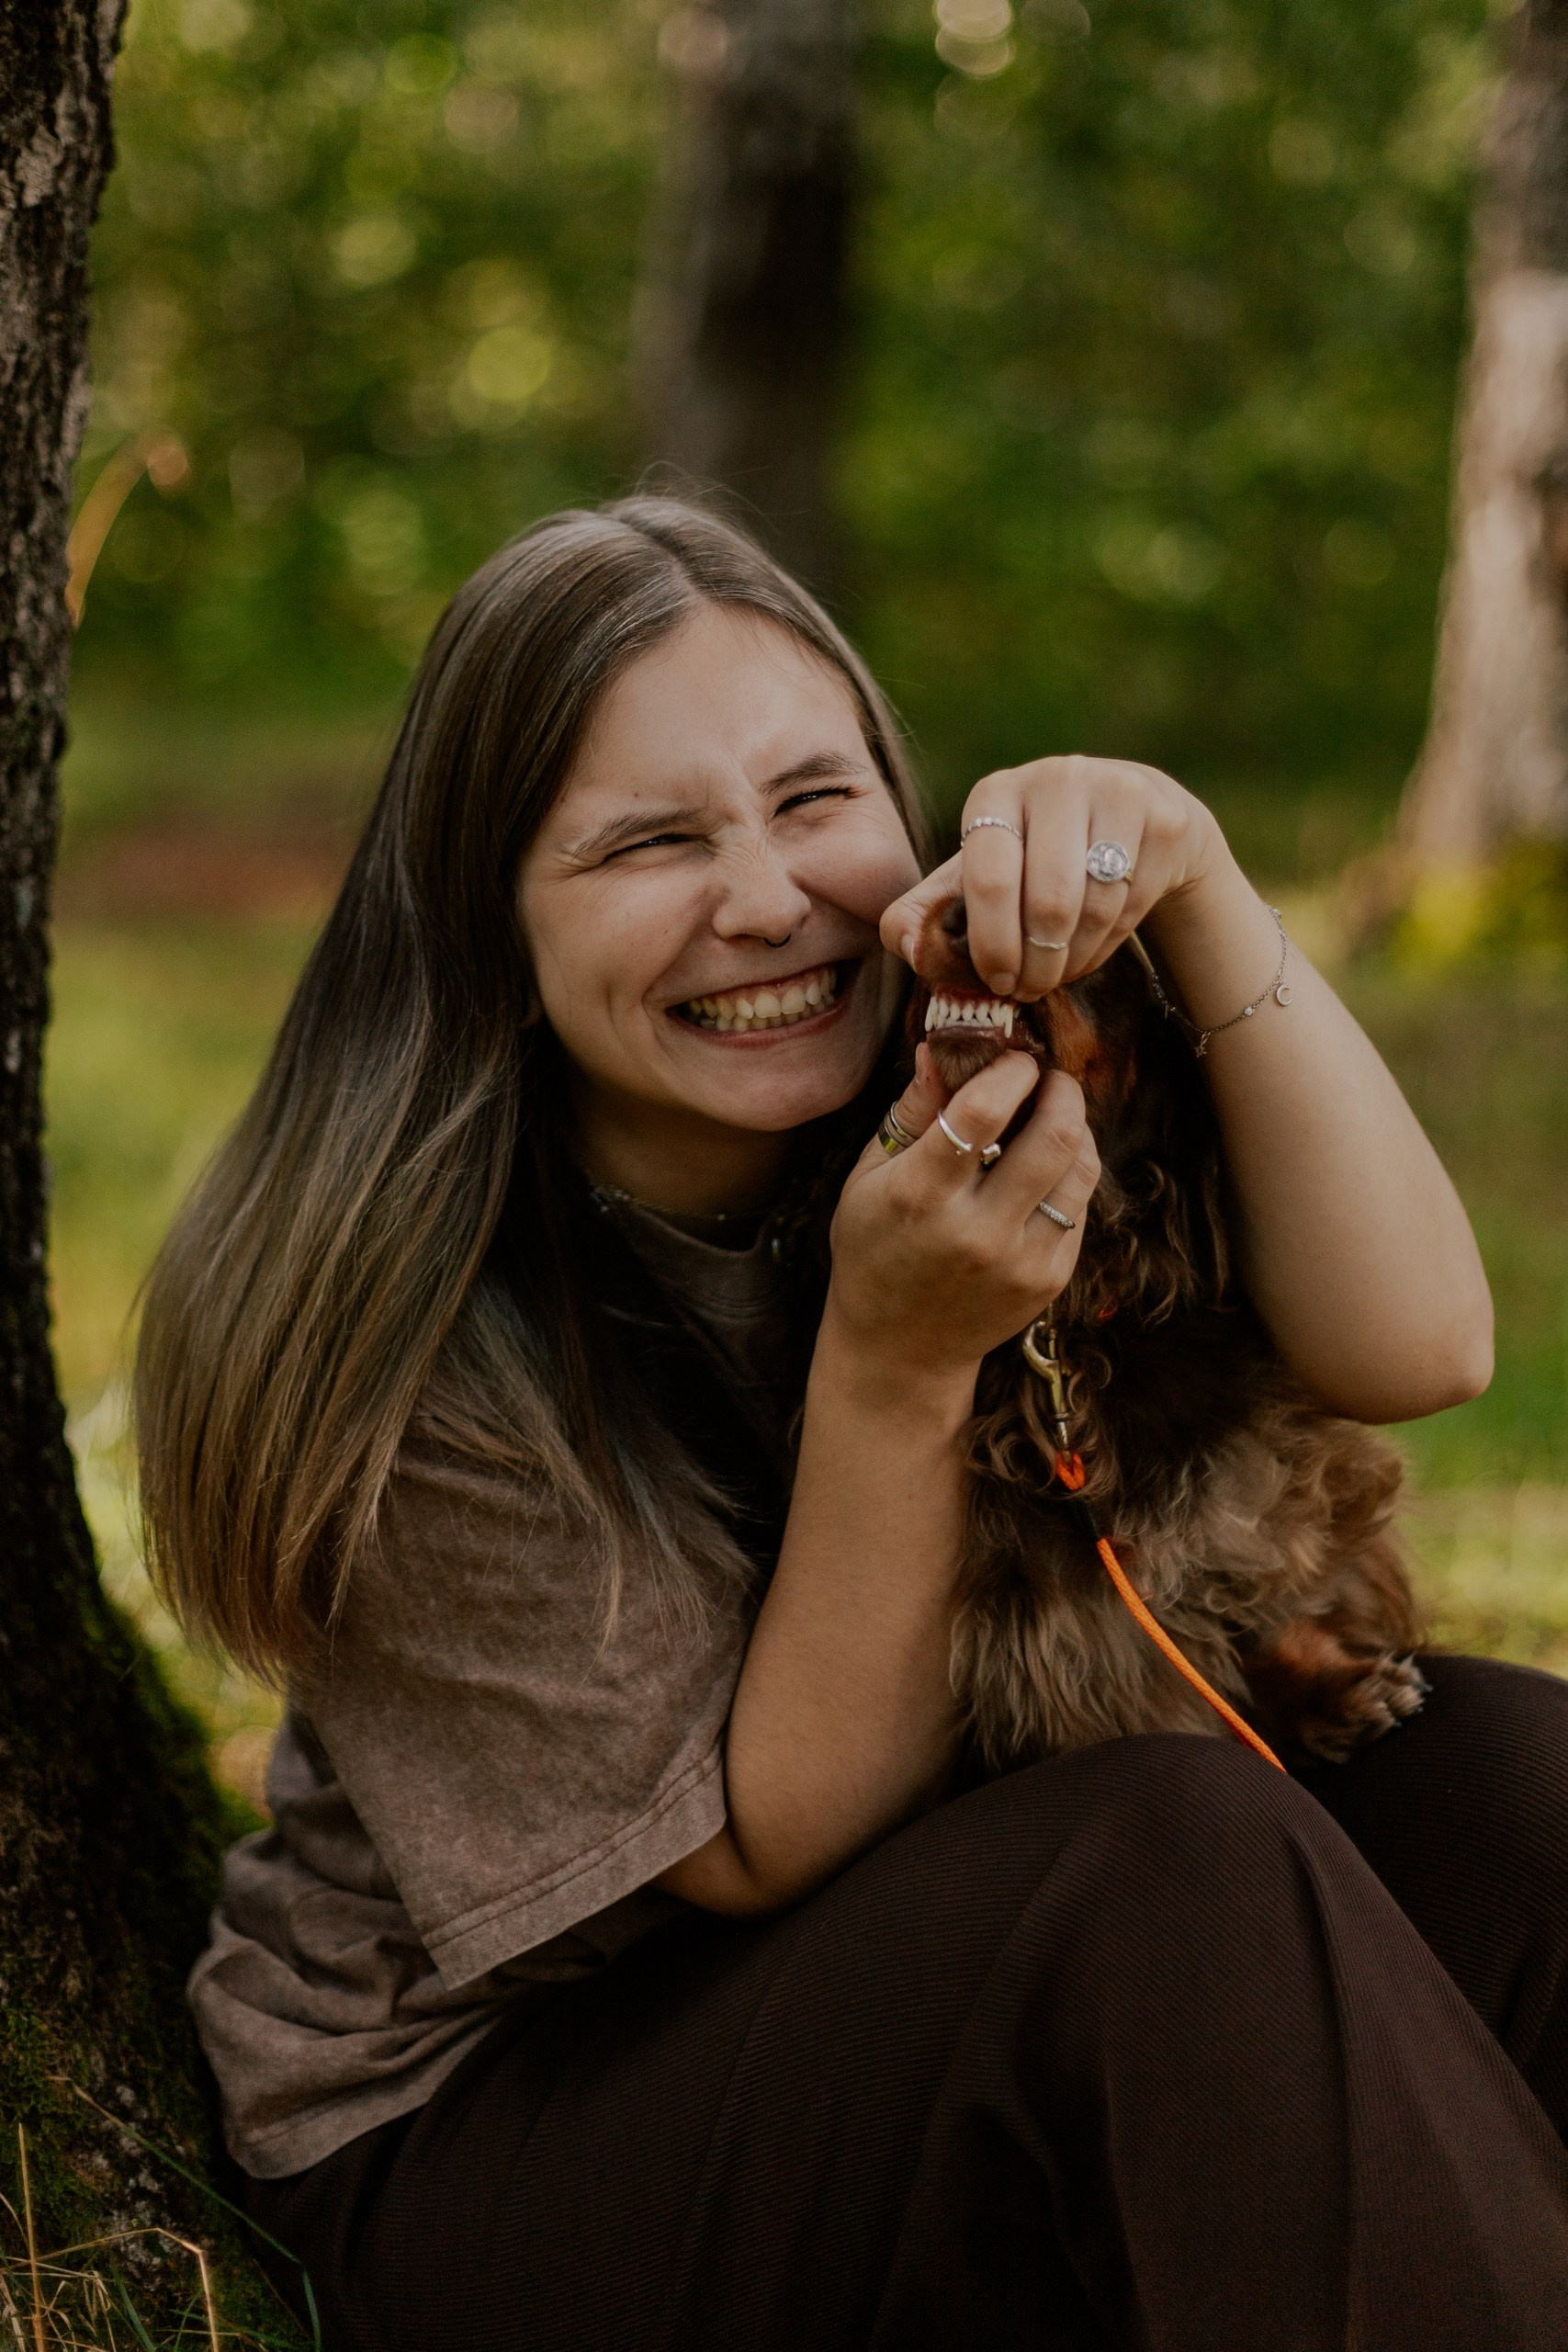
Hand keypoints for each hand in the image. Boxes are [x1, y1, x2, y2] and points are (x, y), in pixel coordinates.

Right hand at [823, 1046, 1100, 1393]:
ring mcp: (1019, 1261)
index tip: (1014, 1058)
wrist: (899, 1348)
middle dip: (1062, 1089)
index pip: (984, 1111)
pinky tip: (1044, 1169)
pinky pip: (1079, 1207)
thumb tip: (940, 1047)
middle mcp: (976, 1231)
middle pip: (1054, 1137)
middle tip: (1050, 1078)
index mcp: (920, 1197)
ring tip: (1053, 1117)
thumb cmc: (875, 1249)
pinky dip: (1070, 1174)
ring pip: (1081, 1170)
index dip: (1011, 1069)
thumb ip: (912, 1111)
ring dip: (1076, 1128)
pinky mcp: (1048, 1280)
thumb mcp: (870, 1178)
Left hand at [879, 754, 1223, 1001]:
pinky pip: (1132, 907)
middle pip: (1048, 903)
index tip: (997, 980)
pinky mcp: (1164, 819)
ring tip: (1057, 972)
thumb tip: (905, 947)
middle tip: (1030, 989)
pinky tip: (1090, 946)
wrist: (1132, 821)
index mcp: (996, 793)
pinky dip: (1107, 944)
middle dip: (1037, 964)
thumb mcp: (974, 878)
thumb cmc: (1034, 858)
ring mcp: (1117, 792)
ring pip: (1094, 909)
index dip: (992, 945)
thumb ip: (924, 913)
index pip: (989, 880)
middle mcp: (1056, 779)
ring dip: (1072, 960)